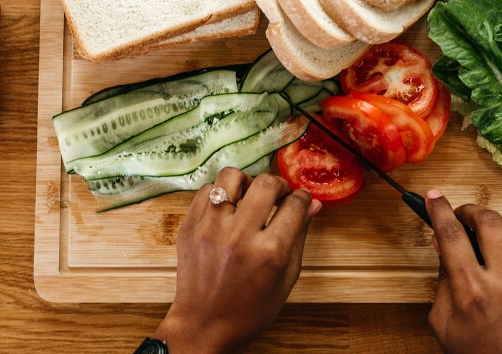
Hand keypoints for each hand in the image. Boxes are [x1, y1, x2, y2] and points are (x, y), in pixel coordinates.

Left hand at [153, 168, 321, 352]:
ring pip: (231, 176)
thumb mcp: (286, 277)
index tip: (299, 199)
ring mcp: (210, 230)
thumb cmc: (250, 308)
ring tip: (249, 198)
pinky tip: (228, 209)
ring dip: (246, 182)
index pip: (294, 204)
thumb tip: (312, 203)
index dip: (301, 197)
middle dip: (279, 185)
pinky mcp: (189, 228)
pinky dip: (220, 193)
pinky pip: (206, 190)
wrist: (205, 325)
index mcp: (270, 252)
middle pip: (266, 183)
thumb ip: (299, 236)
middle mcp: (239, 236)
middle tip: (278, 196)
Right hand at [425, 190, 501, 353]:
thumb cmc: (477, 353)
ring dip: (493, 226)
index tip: (434, 198)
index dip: (440, 210)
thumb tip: (441, 239)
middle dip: (470, 210)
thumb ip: (442, 277)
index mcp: (472, 293)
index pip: (452, 235)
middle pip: (488, 220)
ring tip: (483, 239)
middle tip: (461, 216)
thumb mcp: (443, 320)